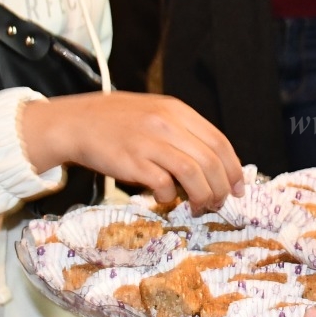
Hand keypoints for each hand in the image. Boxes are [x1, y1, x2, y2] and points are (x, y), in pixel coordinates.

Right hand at [19, 91, 243, 209]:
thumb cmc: (118, 122)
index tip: (239, 187)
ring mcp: (149, 142)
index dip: (234, 168)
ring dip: (203, 196)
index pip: (219, 141)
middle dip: (222, 188)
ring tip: (200, 206)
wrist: (76, 123)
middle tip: (220, 203)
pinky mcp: (132, 161)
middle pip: (211, 161)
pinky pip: (164, 184)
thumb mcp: (156, 113)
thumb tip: (214, 164)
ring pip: (193, 173)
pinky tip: (166, 198)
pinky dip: (171, 196)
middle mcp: (167, 123)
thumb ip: (184, 132)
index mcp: (177, 110)